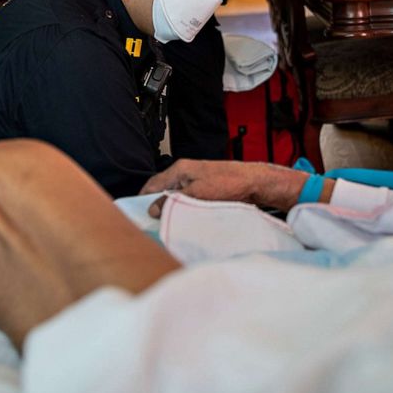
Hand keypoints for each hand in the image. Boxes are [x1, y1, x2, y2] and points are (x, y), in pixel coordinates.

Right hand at [139, 160, 306, 217]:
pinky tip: (186, 219)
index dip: (142, 198)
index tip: (137, 214)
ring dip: (172, 209)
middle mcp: (186, 173)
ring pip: (175, 197)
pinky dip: (184, 210)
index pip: (152, 184)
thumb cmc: (230, 182)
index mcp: (180, 169)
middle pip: (163, 191)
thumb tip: (154, 209)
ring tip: (169, 222)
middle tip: (153, 222)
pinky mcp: (205, 189)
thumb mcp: (196, 194)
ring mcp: (196, 181)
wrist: (255, 182)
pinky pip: (188, 201)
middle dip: (157, 206)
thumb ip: (173, 201)